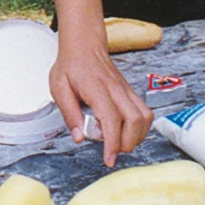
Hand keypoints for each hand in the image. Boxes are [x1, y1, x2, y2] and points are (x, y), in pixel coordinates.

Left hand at [48, 41, 152, 168]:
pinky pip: (144, 112)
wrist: (84, 45)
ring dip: (137, 136)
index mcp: (97, 88)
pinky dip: (140, 127)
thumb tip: (79, 137)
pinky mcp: (130, 92)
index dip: (112, 142)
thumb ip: (69, 114)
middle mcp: (116, 89)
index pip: (111, 119)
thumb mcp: (59, 88)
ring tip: (120, 143)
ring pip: (145, 116)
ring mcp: (126, 90)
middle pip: (135, 120)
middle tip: (112, 152)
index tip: (108, 159)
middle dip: (128, 143)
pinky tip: (126, 132)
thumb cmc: (71, 66)